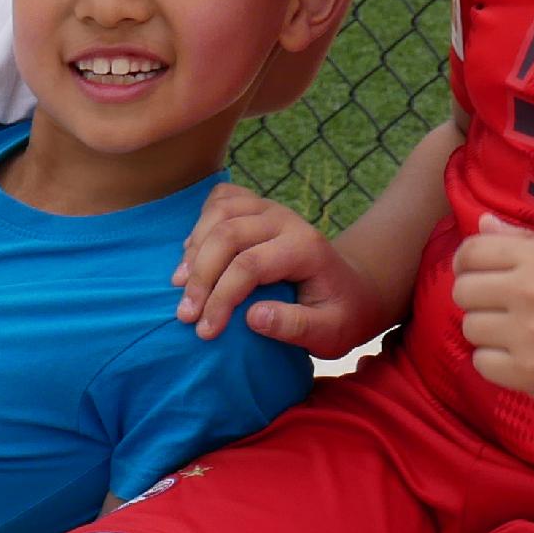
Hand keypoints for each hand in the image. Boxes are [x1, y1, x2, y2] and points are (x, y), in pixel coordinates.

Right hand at [173, 181, 389, 352]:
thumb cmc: (339, 315)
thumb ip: (296, 327)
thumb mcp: (330, 334)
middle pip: (227, 234)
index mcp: (305, 248)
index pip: (250, 265)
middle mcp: (286, 220)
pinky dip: (202, 222)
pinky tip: (192, 253)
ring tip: (181, 286)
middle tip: (186, 315)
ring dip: (194, 249)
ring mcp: (271, 209)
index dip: (221, 298)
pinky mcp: (258, 207)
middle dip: (200, 276)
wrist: (352, 288)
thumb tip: (252, 317)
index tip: (205, 331)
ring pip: (219, 212)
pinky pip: (222, 199)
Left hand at [449, 216, 533, 416]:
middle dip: (478, 299)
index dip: (468, 263)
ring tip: (521, 335)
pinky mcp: (528, 375)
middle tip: (504, 309)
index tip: (478, 274)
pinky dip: (497, 364)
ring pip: (470, 329)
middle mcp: (529, 293)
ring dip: (489, 333)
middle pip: (463, 292)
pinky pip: (481, 365)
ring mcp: (526, 336)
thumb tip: (481, 223)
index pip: (472, 252)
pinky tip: (525, 359)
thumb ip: (525, 243)